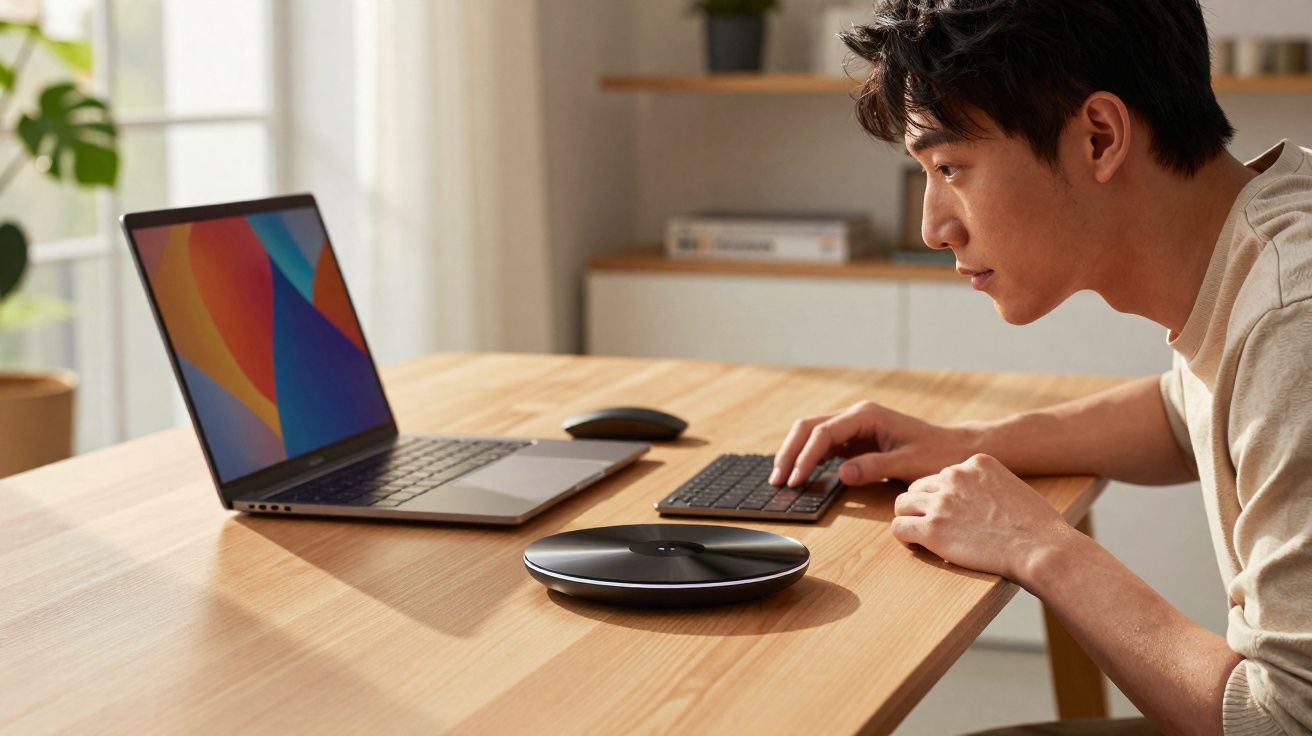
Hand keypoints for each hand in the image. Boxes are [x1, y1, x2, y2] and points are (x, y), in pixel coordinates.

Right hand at [770, 400, 980, 487]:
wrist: (954, 448)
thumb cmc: (937, 453)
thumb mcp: (909, 462)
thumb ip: (875, 466)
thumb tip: (841, 473)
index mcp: (866, 415)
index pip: (823, 432)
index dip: (805, 456)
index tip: (795, 480)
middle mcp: (856, 415)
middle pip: (808, 427)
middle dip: (790, 452)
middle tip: (778, 480)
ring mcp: (854, 426)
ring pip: (811, 434)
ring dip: (795, 454)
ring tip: (782, 479)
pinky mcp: (855, 439)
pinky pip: (823, 445)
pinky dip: (808, 459)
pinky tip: (800, 475)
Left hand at [891, 453, 1072, 582]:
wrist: (1040, 548)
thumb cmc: (1035, 526)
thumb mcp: (1011, 486)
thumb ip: (985, 484)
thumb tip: (971, 500)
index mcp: (975, 462)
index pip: (943, 475)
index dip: (943, 495)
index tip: (953, 513)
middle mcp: (955, 475)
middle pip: (919, 486)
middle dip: (923, 505)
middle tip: (933, 525)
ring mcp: (942, 501)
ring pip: (902, 504)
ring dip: (910, 518)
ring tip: (921, 535)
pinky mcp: (932, 528)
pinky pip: (899, 527)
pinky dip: (904, 536)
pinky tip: (917, 545)